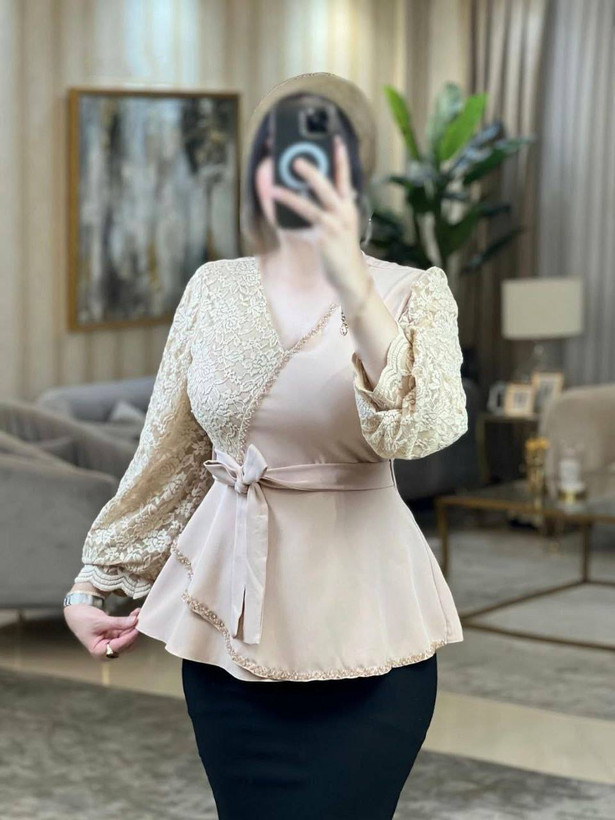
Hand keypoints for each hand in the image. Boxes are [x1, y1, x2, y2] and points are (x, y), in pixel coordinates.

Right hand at [64, 603, 141, 659]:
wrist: (76, 613)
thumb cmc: (83, 619)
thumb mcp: (100, 620)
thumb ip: (118, 622)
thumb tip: (134, 621)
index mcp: (99, 651)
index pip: (118, 646)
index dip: (129, 637)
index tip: (137, 628)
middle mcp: (106, 651)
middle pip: (126, 645)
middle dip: (132, 632)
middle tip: (139, 618)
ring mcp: (111, 644)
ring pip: (128, 638)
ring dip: (133, 627)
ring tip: (137, 613)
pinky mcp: (114, 637)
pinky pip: (126, 632)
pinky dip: (130, 624)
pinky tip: (135, 614)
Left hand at [270, 134, 368, 302]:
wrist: (351, 278)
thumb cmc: (342, 253)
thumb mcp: (341, 228)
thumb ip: (332, 211)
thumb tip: (310, 198)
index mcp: (348, 208)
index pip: (345, 178)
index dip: (341, 158)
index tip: (335, 140)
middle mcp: (343, 214)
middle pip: (326, 186)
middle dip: (311, 171)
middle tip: (295, 159)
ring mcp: (333, 226)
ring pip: (310, 205)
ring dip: (290, 195)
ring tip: (274, 186)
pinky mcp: (323, 240)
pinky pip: (301, 227)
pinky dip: (288, 221)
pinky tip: (275, 216)